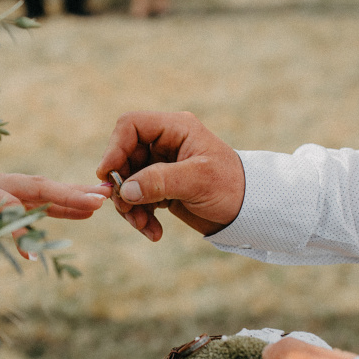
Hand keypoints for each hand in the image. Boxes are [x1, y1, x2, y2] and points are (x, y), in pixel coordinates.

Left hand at [0, 169, 108, 269]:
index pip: (4, 206)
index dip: (20, 229)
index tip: (32, 256)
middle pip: (34, 186)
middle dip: (67, 194)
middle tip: (100, 199)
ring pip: (40, 188)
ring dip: (71, 193)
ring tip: (102, 198)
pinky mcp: (0, 190)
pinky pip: (33, 195)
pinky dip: (58, 201)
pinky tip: (80, 208)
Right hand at [95, 111, 243, 240]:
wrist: (249, 211)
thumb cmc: (231, 187)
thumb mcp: (197, 181)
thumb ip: (159, 181)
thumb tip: (125, 189)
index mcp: (175, 129)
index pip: (131, 126)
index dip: (114, 148)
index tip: (109, 176)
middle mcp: (165, 144)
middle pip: (124, 157)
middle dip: (123, 186)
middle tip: (127, 210)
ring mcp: (161, 166)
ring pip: (127, 182)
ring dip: (130, 207)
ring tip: (144, 226)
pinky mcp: (161, 188)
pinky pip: (137, 199)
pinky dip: (141, 216)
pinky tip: (154, 232)